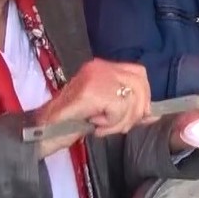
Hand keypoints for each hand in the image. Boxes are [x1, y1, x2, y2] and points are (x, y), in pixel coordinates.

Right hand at [34, 59, 155, 157]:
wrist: (44, 130)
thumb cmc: (74, 121)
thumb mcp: (108, 112)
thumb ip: (130, 110)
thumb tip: (153, 114)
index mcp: (103, 67)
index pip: (139, 74)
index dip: (144, 96)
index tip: (139, 116)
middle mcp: (100, 67)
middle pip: (139, 85)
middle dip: (135, 112)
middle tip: (116, 126)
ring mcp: (95, 76)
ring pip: (130, 99)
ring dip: (120, 121)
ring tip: (101, 125)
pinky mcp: (92, 91)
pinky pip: (118, 108)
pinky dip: (110, 122)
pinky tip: (94, 124)